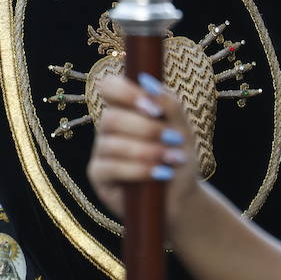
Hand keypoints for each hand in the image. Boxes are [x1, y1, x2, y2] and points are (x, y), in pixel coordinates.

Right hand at [88, 73, 198, 231]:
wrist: (182, 198)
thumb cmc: (178, 158)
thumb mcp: (183, 129)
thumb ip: (168, 103)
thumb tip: (147, 81)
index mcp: (125, 109)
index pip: (110, 88)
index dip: (126, 93)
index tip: (153, 108)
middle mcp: (108, 128)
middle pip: (111, 118)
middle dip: (145, 129)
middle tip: (172, 138)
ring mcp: (100, 152)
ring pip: (111, 144)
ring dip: (147, 151)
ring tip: (172, 160)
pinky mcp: (98, 177)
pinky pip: (110, 167)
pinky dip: (138, 169)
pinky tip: (160, 173)